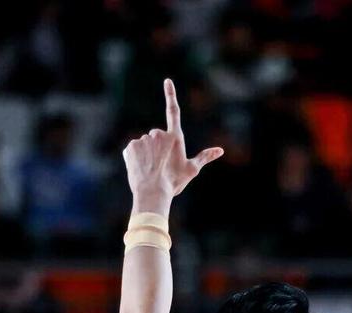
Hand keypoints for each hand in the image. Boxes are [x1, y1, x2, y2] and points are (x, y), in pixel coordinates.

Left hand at [123, 78, 222, 214]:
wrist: (153, 193)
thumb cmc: (174, 182)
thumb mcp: (191, 170)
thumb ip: (204, 157)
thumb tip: (220, 150)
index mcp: (174, 137)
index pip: (174, 111)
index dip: (171, 95)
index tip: (167, 81)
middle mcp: (158, 134)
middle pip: (157, 138)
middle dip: (158, 149)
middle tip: (161, 167)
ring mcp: (144, 139)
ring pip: (145, 145)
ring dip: (146, 155)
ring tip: (151, 170)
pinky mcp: (131, 146)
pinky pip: (133, 151)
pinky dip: (135, 159)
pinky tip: (140, 170)